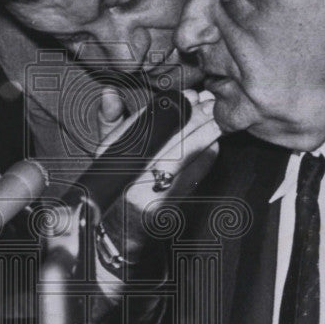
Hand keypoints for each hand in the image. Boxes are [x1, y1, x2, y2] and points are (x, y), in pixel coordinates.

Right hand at [98, 89, 221, 262]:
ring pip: (182, 154)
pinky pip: (190, 177)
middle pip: (166, 137)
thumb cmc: (118, 183)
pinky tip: (214, 144)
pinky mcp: (163, 209)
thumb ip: (110, 120)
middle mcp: (124, 174)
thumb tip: (109, 92)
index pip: (144, 122)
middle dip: (193, 117)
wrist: (120, 231)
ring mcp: (144, 193)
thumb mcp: (108, 152)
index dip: (172, 106)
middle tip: (210, 104)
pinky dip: (205, 157)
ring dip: (204, 134)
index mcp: (110, 155)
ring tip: (216, 120)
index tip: (190, 95)